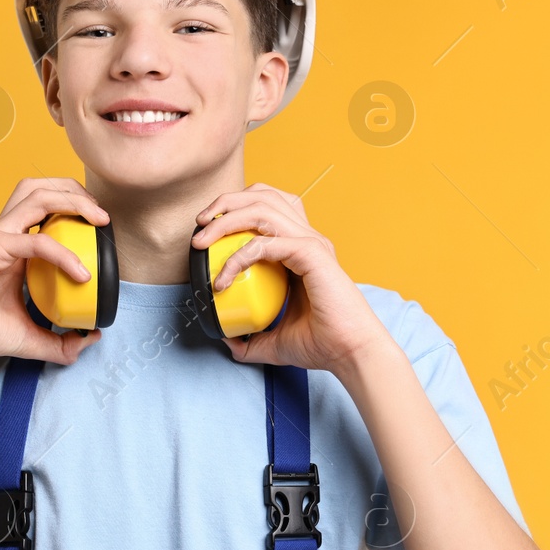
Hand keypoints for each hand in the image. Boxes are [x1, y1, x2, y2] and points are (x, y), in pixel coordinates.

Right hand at [0, 177, 106, 364]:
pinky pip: (35, 240)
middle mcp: (6, 234)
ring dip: (72, 201)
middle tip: (103, 216)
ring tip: (98, 219)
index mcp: (14, 247)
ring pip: (37, 196)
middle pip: (43, 188)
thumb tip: (91, 339)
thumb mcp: (29, 338)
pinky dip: (62, 252)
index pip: (47, 211)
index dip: (77, 210)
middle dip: (76, 191)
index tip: (103, 231)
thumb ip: (60, 342)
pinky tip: (80, 273)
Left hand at [192, 182, 391, 373]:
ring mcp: (310, 243)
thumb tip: (229, 341)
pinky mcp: (311, 253)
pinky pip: (264, 244)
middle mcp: (307, 238)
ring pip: (262, 208)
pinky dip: (237, 257)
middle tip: (199, 225)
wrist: (350, 353)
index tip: (207, 230)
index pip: (267, 207)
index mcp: (301, 248)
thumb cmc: (322, 344)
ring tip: (202, 239)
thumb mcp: (275, 341)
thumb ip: (251, 339)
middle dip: (226, 202)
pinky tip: (223, 278)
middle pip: (262, 195)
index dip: (235, 208)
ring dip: (226, 219)